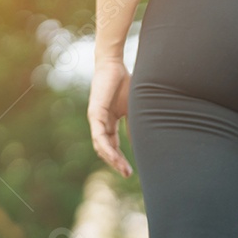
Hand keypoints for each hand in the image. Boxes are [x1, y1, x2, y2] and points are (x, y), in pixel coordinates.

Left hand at [87, 60, 133, 177]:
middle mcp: (100, 123)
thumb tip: (142, 144)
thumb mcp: (133, 109)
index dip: (120, 159)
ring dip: (112, 159)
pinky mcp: (95, 114)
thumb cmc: (126, 82)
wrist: (114, 64)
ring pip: (101, 146)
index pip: (112, 146)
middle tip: (127, 174)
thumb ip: (135, 126)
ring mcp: (96, 119)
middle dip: (116, 163)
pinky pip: (99, 136)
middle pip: (105, 149)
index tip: (129, 171)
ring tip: (123, 169)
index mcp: (109, 122)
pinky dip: (107, 148)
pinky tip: (115, 158)